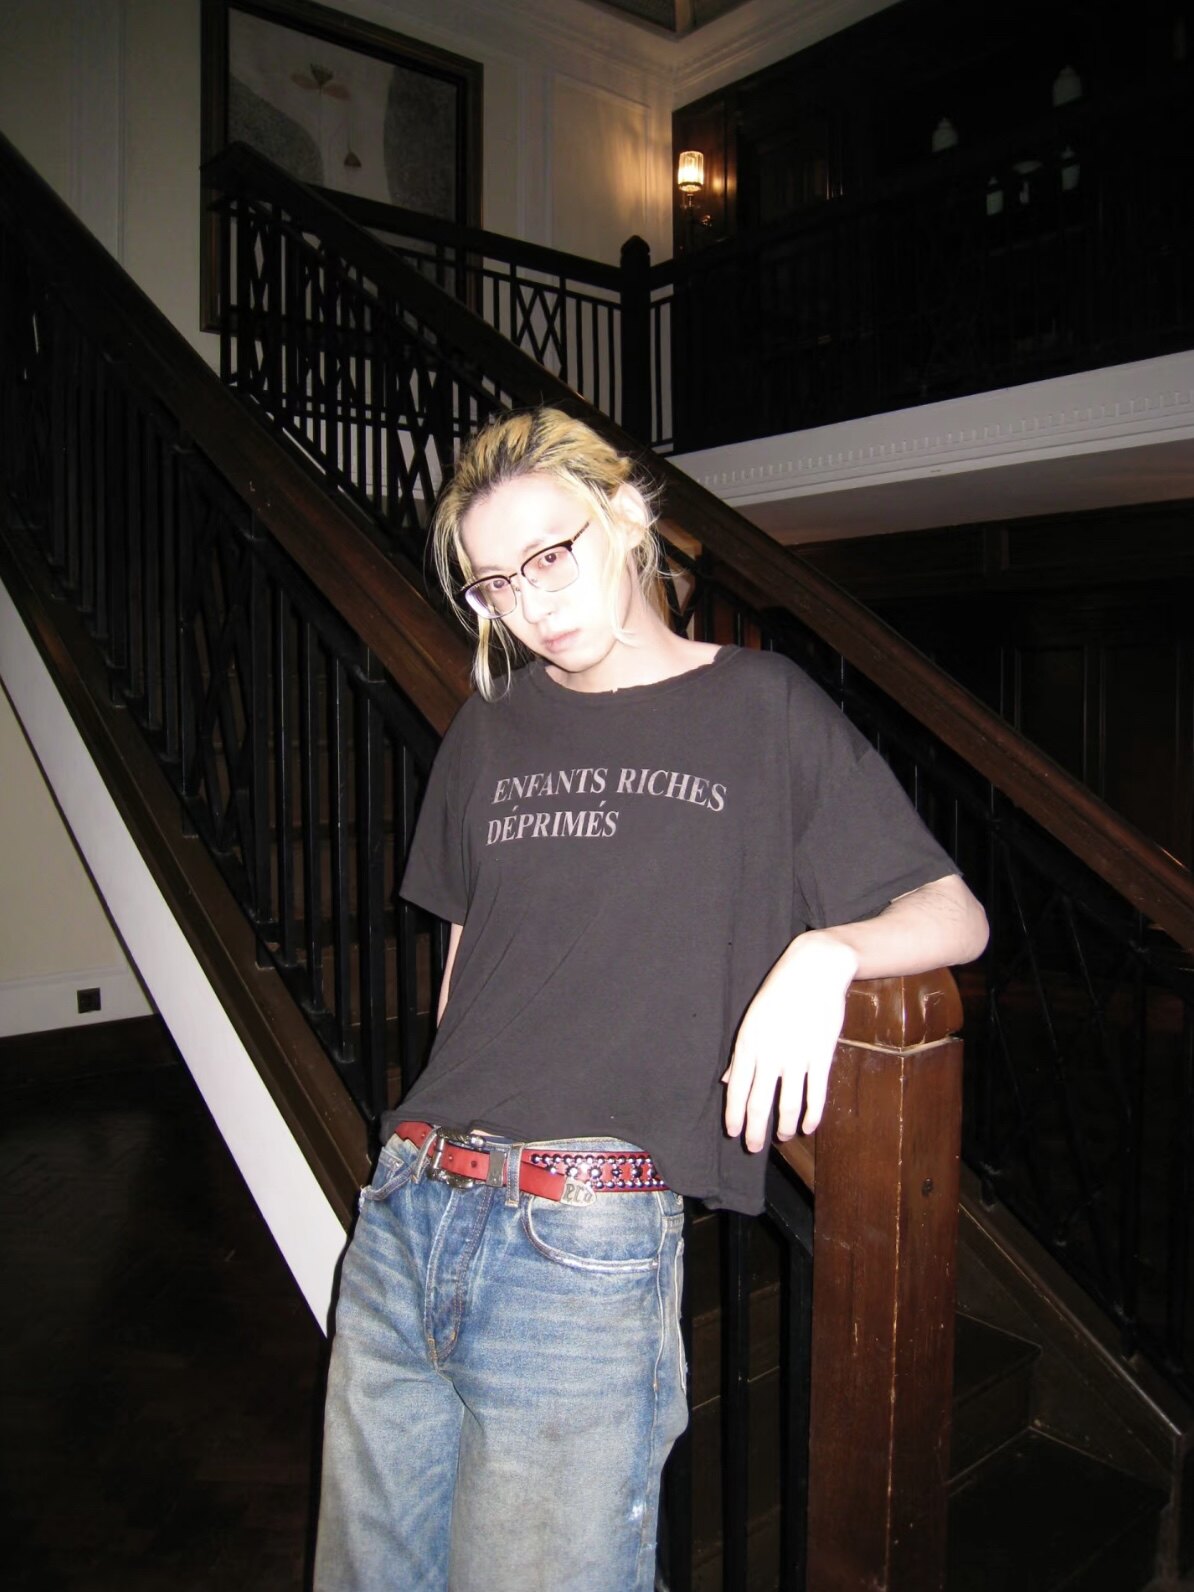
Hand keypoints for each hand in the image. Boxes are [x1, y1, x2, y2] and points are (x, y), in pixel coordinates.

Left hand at [723, 932, 857, 1150]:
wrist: (813, 971)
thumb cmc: (779, 994)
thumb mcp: (752, 1020)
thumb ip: (741, 1055)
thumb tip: (728, 1082)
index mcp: (748, 1043)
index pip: (737, 1089)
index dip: (734, 1115)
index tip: (734, 1134)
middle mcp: (769, 1053)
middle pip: (759, 1102)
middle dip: (755, 1130)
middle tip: (753, 1148)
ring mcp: (796, 1056)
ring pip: (787, 1103)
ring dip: (783, 1126)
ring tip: (781, 1137)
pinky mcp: (821, 1055)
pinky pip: (815, 1093)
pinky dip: (812, 1115)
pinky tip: (807, 1127)